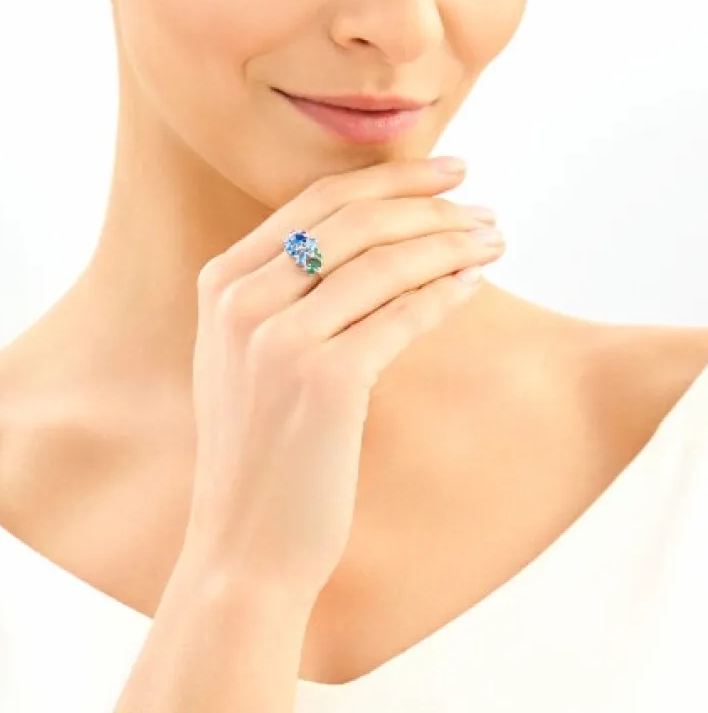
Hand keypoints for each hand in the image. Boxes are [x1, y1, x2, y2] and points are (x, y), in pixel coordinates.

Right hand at [185, 158, 504, 603]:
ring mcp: (278, 339)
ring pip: (384, 262)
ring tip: (494, 239)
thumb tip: (379, 237)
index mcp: (222, 282)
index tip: (448, 171)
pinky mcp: (324, 380)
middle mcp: (242, 300)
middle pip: (355, 220)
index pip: (317, 201)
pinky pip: (402, 316)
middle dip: (430, 203)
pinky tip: (475, 283)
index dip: (392, 178)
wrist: (244, 544)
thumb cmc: (261, 448)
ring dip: (450, 243)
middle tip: (483, 205)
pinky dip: (446, 293)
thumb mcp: (249, 355)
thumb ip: (286, 291)